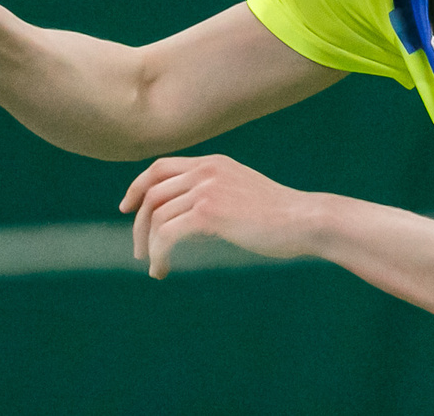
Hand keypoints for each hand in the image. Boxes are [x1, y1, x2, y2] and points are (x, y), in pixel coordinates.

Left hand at [118, 153, 312, 276]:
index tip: (127, 208)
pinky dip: (159, 253)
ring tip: (154, 267)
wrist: (305, 220)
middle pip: (152, 192)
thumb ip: (217, 194)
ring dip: (149, 245)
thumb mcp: (242, 192)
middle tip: (139, 250)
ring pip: (157, 216)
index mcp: (211, 163)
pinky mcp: (209, 213)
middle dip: (139, 224)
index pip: (159, 167)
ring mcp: (206, 190)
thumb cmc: (280, 216)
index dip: (138, 186)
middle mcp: (204, 171)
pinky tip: (161, 269)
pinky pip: (168, 233)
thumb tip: (193, 217)